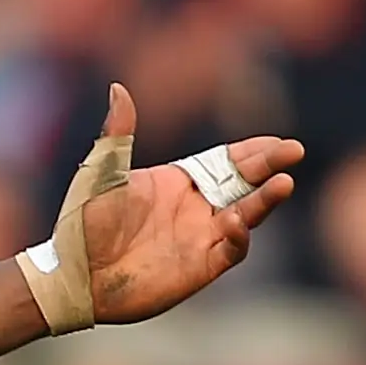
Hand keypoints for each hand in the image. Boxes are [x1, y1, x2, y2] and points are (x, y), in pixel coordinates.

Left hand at [79, 87, 301, 326]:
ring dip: (265, 200)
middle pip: (246, 183)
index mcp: (180, 182)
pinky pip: (231, 251)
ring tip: (283, 183)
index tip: (278, 142)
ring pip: (247, 214)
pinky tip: (236, 222)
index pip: (229, 161)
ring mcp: (201, 238)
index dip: (255, 151)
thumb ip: (118, 133)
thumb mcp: (101, 173)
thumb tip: (118, 88)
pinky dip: (239, 237)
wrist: (72, 275)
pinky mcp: (199, 268)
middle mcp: (197, 208)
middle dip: (271, 167)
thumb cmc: (84, 225)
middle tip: (293, 152)